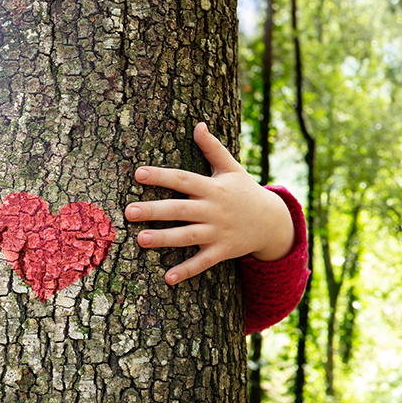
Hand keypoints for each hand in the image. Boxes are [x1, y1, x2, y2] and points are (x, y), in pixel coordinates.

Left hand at [126, 122, 294, 284]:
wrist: (273, 221)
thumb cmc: (245, 191)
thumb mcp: (232, 168)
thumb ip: (213, 148)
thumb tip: (198, 124)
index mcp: (212, 187)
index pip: (183, 179)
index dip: (162, 176)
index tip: (138, 173)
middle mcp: (214, 209)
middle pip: (180, 209)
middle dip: (154, 210)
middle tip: (128, 211)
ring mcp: (218, 231)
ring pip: (188, 236)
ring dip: (165, 239)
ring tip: (140, 240)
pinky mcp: (223, 251)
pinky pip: (203, 262)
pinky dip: (187, 270)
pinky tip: (167, 278)